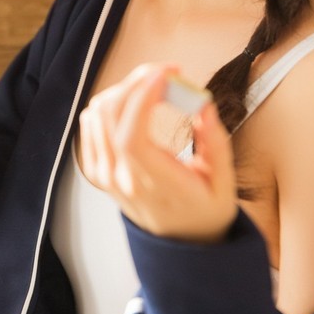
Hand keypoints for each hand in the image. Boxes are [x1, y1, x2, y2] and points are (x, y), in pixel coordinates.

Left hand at [78, 64, 237, 242]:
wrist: (182, 241)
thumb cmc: (204, 209)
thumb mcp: (223, 180)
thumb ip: (215, 142)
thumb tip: (203, 104)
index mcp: (154, 184)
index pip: (131, 137)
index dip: (142, 98)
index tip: (166, 75)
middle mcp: (121, 179)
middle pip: (111, 116)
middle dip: (138, 81)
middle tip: (167, 72)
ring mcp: (104, 174)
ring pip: (98, 113)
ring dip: (125, 89)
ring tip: (155, 86)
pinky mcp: (97, 168)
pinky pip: (90, 123)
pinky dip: (110, 103)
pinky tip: (134, 101)